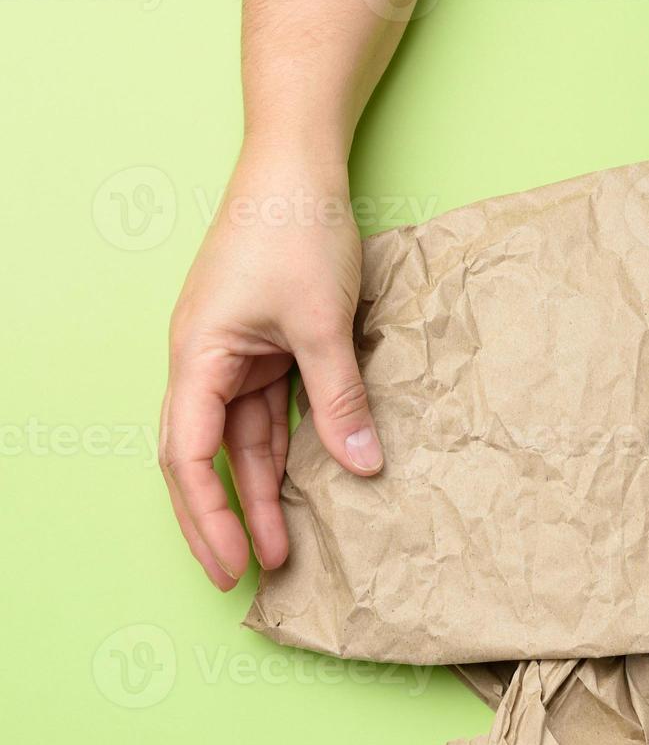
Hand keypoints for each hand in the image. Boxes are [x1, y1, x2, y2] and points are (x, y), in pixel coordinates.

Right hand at [160, 145, 381, 590]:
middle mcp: (206, 362)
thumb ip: (339, 399)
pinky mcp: (267, 347)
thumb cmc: (295, 230)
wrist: (299, 165)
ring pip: (243, 441)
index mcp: (198, 356)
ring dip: (261, 493)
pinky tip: (308, 488)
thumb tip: (363, 467)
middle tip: (250, 579)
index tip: (234, 565)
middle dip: (225, 518)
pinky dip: (287, 451)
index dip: (208, 515)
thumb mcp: (322, 323)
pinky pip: (271, 413)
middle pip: (205, 458)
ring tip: (286, 550)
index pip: (188, 454)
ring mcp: (236, 355)